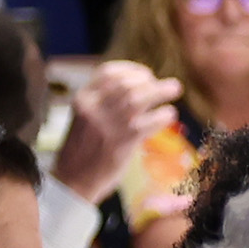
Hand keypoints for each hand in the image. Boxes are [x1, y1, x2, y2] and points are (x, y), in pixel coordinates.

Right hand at [50, 59, 178, 204]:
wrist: (73, 178)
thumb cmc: (85, 148)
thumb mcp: (86, 117)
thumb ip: (105, 102)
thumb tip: (140, 87)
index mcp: (82, 98)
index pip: (108, 72)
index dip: (131, 69)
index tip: (146, 74)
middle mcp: (93, 107)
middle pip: (126, 83)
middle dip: (150, 80)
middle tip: (165, 86)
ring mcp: (107, 124)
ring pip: (138, 97)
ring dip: (162, 91)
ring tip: (175, 89)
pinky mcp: (123, 141)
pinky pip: (149, 122)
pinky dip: (164, 115)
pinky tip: (169, 115)